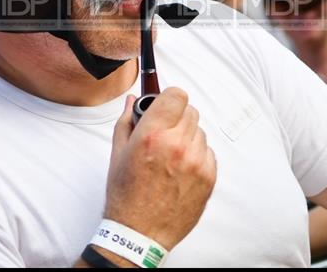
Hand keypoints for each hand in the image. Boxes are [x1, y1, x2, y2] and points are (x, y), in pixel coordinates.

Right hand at [104, 89, 216, 250]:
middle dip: (177, 117)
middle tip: (164, 132)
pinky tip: (180, 169)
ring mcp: (196, 161)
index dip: (170, 98)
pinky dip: (197, 155)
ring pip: (200, 131)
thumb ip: (126, 121)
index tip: (165, 106)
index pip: (176, 95)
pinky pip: (208, 151)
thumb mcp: (117, 153)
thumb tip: (132, 101)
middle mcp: (177, 145)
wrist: (140, 232)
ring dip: (187, 137)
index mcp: (152, 134)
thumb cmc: (126, 195)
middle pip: (190, 111)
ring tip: (171, 155)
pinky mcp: (208, 177)